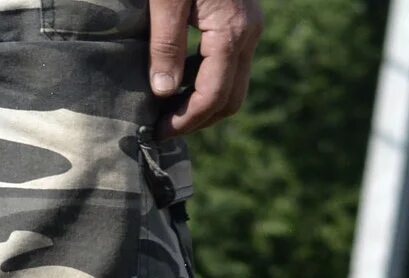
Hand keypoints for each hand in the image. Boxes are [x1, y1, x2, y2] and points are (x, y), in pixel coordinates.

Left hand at [149, 0, 263, 135]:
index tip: (158, 132)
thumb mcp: (166, 0)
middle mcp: (249, 33)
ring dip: (202, 101)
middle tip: (163, 128)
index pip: (214, 95)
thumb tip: (164, 91)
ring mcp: (250, 26)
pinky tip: (178, 78)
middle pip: (231, 98)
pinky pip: (230, 62)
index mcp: (232, 32)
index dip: (186, 121)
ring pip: (233, 82)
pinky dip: (206, 78)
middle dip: (197, 120)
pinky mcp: (243, 20)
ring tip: (166, 107)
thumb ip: (166, 45)